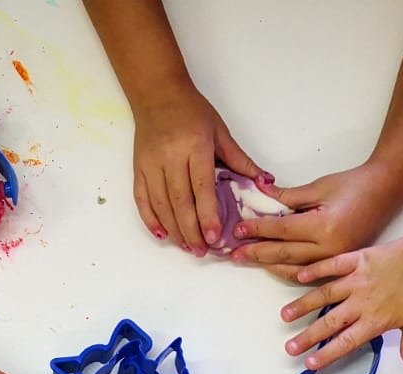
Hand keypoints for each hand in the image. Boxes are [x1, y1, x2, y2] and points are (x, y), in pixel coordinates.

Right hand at [131, 84, 268, 254]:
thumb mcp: (220, 132)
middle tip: (201, 251)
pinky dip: (150, 219)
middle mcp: (170, 157)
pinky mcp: (138, 167)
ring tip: (186, 247)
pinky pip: (142, 198)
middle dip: (190, 230)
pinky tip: (161, 234)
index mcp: (194, 147)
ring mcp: (151, 164)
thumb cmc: (192, 111)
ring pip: (160, 204)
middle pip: (180, 202)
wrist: (157, 94)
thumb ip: (240, 160)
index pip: (201, 188)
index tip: (213, 237)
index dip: (207, 215)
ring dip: (173, 229)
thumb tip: (264, 182)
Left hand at [230, 162, 402, 279]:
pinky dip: (288, 271)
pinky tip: (273, 266)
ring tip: (249, 260)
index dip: (258, 230)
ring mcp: (335, 260)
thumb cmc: (355, 184)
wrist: (386, 191)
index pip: (282, 230)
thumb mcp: (320, 186)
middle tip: (234, 253)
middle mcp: (330, 248)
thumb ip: (289, 197)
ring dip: (269, 265)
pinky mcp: (339, 264)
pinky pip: (308, 274)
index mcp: (324, 226)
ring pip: (294, 270)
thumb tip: (261, 195)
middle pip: (284, 254)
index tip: (239, 230)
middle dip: (257, 253)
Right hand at [283, 219, 402, 372]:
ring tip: (285, 316)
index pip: (347, 341)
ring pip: (325, 294)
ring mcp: (359, 278)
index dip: (327, 354)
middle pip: (330, 322)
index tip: (310, 364)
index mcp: (377, 319)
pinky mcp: (359, 258)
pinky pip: (333, 265)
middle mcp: (363, 301)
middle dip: (307, 337)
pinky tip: (300, 276)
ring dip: (303, 305)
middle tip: (289, 347)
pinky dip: (316, 270)